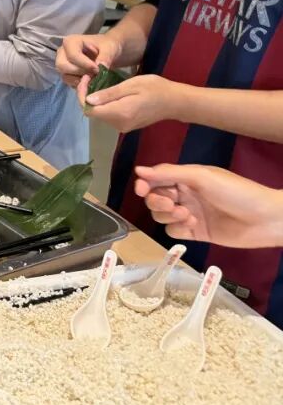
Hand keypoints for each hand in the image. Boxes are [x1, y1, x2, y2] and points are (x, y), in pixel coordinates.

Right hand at [56, 32, 122, 88]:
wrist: (109, 52)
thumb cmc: (108, 46)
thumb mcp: (110, 48)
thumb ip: (105, 56)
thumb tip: (101, 67)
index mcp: (71, 42)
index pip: (72, 55)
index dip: (85, 64)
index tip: (98, 69)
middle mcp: (62, 53)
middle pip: (63, 66)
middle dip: (80, 72)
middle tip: (95, 73)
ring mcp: (64, 64)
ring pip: (65, 76)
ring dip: (81, 80)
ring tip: (95, 77)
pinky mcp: (67, 75)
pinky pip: (70, 83)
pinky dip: (81, 85)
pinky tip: (92, 80)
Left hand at [78, 73, 185, 131]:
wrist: (175, 102)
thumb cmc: (155, 89)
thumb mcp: (131, 85)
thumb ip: (109, 94)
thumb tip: (88, 99)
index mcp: (119, 114)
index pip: (89, 109)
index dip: (82, 95)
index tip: (86, 78)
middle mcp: (119, 124)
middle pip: (93, 113)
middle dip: (87, 96)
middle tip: (90, 78)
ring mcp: (123, 127)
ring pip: (100, 114)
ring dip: (95, 100)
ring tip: (97, 82)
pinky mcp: (127, 125)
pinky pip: (109, 116)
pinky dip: (104, 104)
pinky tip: (107, 92)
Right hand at [134, 163, 282, 247]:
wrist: (266, 219)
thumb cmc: (237, 191)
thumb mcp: (202, 177)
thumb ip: (169, 173)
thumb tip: (138, 171)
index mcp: (186, 177)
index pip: (156, 178)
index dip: (145, 183)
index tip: (141, 189)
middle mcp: (185, 195)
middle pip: (155, 198)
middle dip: (157, 201)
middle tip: (171, 204)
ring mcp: (190, 214)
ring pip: (161, 216)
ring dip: (168, 215)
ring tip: (186, 214)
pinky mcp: (196, 233)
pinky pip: (174, 232)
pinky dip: (177, 228)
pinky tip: (192, 224)